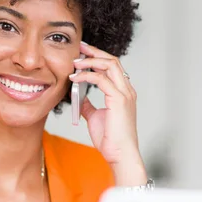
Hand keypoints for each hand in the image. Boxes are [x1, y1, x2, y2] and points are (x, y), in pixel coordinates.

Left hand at [69, 42, 147, 185]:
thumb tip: (79, 98)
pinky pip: (101, 79)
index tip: (83, 53)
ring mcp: (125, 94)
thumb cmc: (111, 140)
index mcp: (124, 93)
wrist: (120, 155)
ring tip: (75, 61)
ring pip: (110, 65)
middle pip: (113, 61)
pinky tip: (75, 78)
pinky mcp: (118, 100)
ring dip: (91, 60)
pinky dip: (87, 75)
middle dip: (95, 52)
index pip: (113, 67)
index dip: (98, 57)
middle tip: (80, 47)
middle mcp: (127, 90)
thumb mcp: (95, 117)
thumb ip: (89, 105)